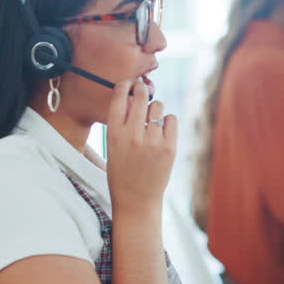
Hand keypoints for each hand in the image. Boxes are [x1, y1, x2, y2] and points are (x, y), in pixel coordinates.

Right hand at [106, 79, 177, 213]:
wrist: (136, 200)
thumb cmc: (122, 172)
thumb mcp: (112, 146)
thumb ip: (121, 123)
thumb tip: (132, 96)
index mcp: (114, 133)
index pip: (119, 96)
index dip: (125, 85)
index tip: (128, 84)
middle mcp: (132, 134)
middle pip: (140, 96)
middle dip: (142, 89)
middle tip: (143, 90)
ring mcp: (152, 141)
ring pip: (158, 107)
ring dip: (155, 109)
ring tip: (152, 121)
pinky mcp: (169, 147)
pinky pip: (171, 119)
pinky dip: (167, 121)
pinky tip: (162, 131)